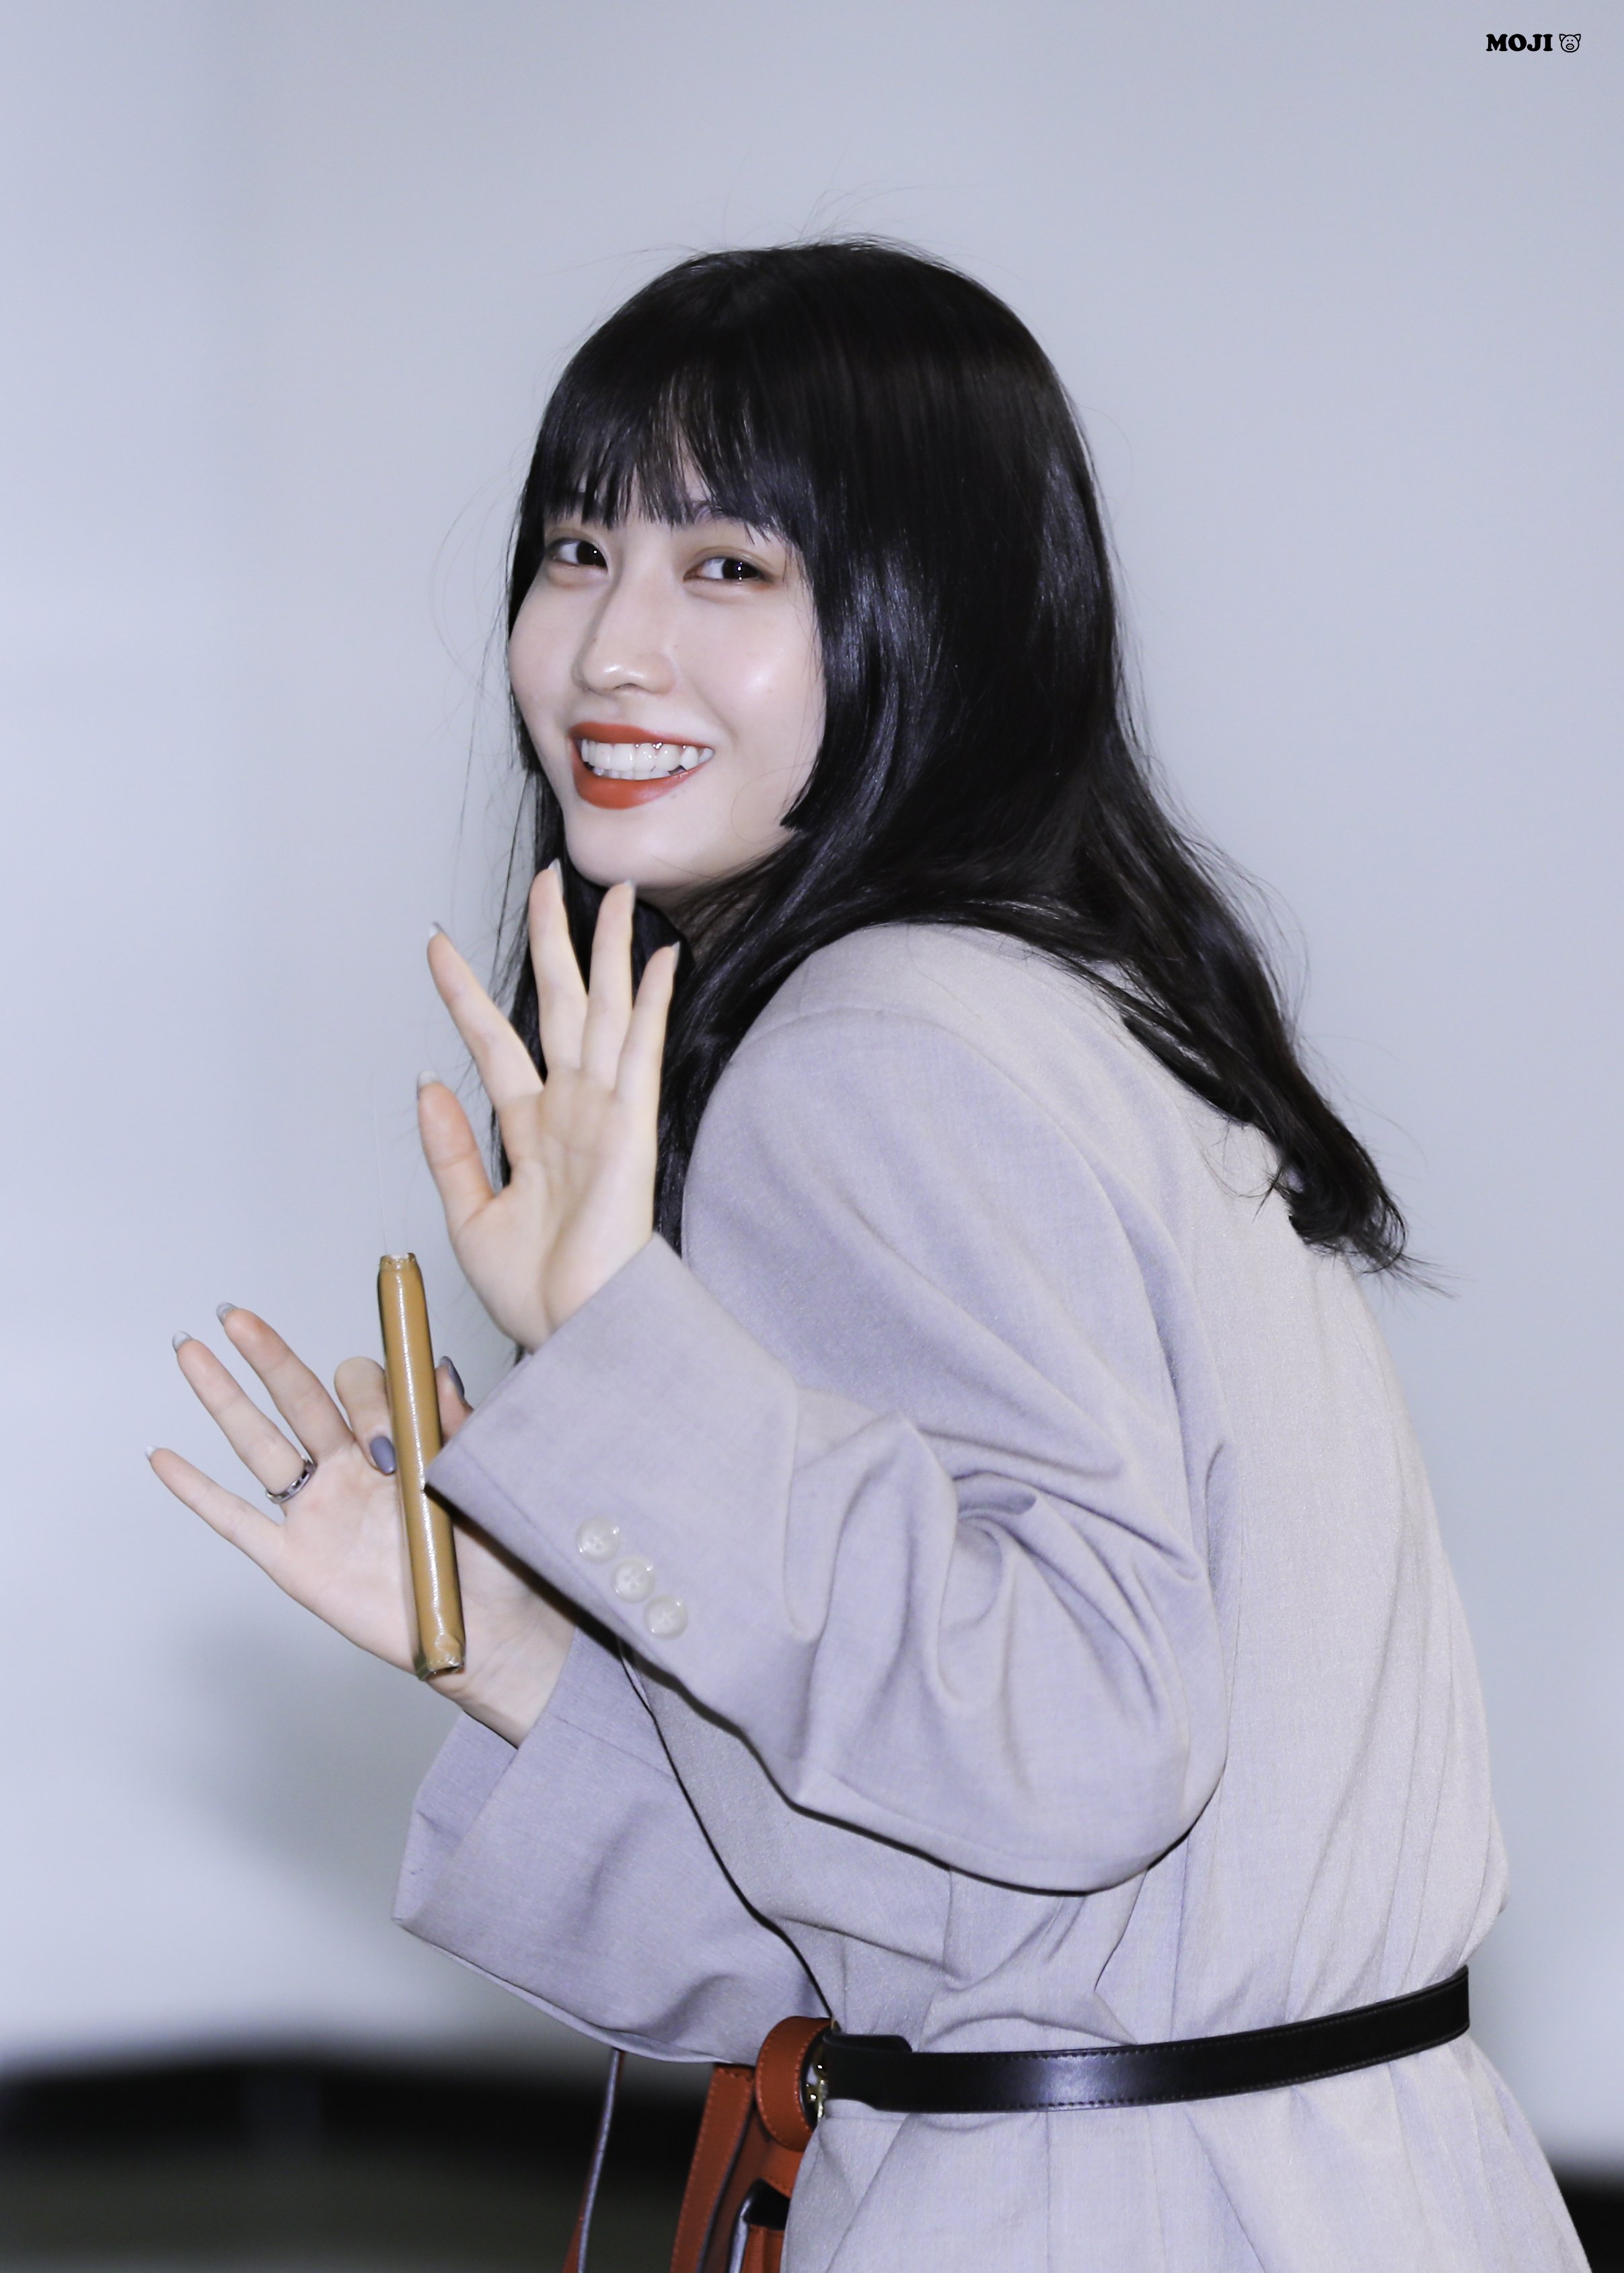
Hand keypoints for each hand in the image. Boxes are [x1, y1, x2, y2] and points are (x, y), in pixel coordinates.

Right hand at [149, 1309, 572, 1743]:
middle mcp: (347, 1470)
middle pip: (297, 1399)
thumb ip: (456, 1423)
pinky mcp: (296, 1561)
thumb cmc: (490, 1555)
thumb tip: (437, 1366)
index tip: (388, 1444)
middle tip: (236, 1315)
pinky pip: (236, 1520)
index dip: (370, 1399)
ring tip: (190, 1351)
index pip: (360, 1389)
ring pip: (260, 1444)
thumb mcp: (478, 1477)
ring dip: (224, 1398)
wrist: (484, 1628)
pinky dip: (197, 1490)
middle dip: (268, 1355)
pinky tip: (163, 1457)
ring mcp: (317, 1512)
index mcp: (393, 1443)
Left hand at [419, 869, 677, 1350]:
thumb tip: (428, 1084)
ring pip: (604, 1012)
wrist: (577, 1334)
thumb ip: (449, 1149)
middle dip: (554, 940)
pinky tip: (660, 959)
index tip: (436, 947)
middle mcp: (571, 1112)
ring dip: (607, 952)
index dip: (465, 993)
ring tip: (608, 894)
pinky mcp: (632, 1129)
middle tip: (550, 880)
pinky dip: (650, 1005)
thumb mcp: (468, 1217)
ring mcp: (604, 1115)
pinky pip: (640, 1053)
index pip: (495, 1042)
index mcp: (532, 1131)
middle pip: (560, 1005)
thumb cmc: (538, 1294)